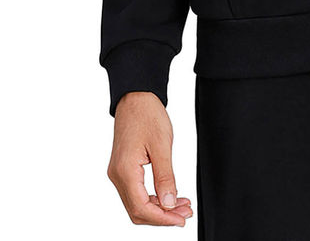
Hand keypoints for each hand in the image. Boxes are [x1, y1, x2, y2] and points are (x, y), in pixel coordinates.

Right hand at [107, 91, 192, 226]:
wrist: (136, 97)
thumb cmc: (147, 115)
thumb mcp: (162, 145)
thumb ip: (165, 177)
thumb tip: (169, 204)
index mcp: (125, 171)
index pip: (141, 207)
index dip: (162, 218)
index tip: (180, 219)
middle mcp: (117, 175)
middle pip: (137, 210)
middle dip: (162, 216)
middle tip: (185, 214)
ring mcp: (118, 173)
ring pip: (136, 203)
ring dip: (159, 208)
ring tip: (182, 206)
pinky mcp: (123, 169)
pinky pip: (136, 192)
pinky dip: (153, 198)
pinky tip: (170, 196)